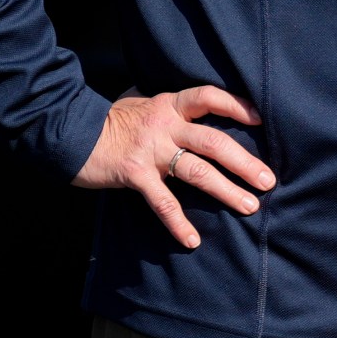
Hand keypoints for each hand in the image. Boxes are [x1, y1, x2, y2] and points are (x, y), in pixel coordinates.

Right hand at [74, 87, 275, 249]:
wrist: (68, 131)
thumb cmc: (110, 119)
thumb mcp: (142, 102)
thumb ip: (169, 107)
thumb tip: (197, 105)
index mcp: (170, 104)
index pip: (209, 97)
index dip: (237, 105)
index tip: (261, 119)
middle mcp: (165, 125)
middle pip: (214, 141)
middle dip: (245, 162)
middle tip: (268, 180)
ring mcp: (151, 150)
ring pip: (198, 171)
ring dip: (226, 191)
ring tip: (249, 206)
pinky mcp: (134, 174)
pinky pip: (162, 202)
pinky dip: (178, 223)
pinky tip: (193, 240)